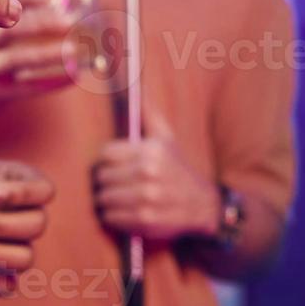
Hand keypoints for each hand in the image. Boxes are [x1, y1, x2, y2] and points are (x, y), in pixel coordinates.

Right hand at [0, 0, 78, 122]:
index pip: (1, 1)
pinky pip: (24, 88)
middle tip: (69, 20)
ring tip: (74, 49)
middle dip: (41, 23)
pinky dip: (50, 82)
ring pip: (17, 59)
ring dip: (47, 54)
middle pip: (8, 29)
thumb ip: (13, 2)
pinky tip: (73, 75)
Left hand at [93, 106, 219, 241]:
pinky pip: (110, 217)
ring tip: (119, 197)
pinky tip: (125, 211)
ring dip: (107, 199)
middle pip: (102, 177)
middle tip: (116, 183)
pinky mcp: (144, 220)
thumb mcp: (166, 138)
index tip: (115, 165)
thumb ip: (148, 113)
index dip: (108, 160)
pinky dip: (113, 216)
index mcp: (151, 151)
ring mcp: (146, 198)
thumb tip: (137, 85)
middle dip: (106, 181)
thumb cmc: (178, 169)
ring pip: (103, 197)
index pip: (106, 154)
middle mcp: (149, 173)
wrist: (202, 205)